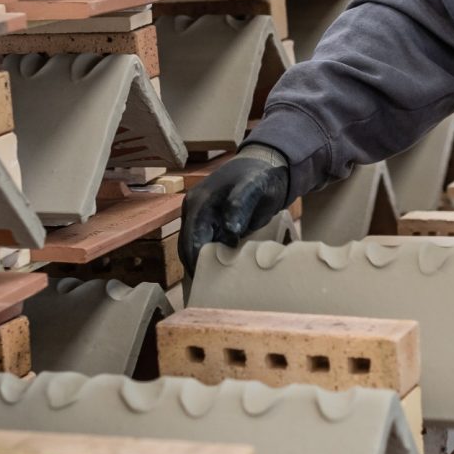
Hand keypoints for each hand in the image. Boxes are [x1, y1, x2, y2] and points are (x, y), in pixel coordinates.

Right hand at [181, 144, 291, 275]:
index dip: (196, 265)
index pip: (190, 241)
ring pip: (193, 245)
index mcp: (200, 202)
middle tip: (210, 290)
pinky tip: (221, 268)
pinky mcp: (207, 217)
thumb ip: (240, 204)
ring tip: (215, 283)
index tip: (206, 285)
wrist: (265, 162)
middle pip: (187, 246)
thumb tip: (228, 228)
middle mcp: (193, 207)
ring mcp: (198, 212)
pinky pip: (202, 240)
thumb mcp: (256, 187)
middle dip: (196, 267)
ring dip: (202, 262)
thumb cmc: (261, 175)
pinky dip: (209, 254)